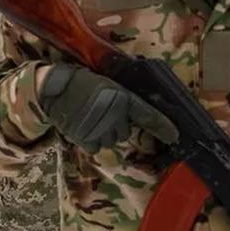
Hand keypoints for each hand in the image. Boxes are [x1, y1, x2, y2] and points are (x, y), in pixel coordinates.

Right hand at [38, 63, 177, 153]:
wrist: (55, 89)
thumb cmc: (81, 83)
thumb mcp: (108, 86)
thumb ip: (122, 101)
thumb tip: (134, 117)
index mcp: (124, 99)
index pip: (149, 117)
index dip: (163, 128)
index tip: (175, 137)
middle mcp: (116, 116)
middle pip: (125, 132)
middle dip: (117, 125)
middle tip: (102, 113)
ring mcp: (101, 129)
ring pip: (110, 141)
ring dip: (104, 133)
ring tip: (89, 119)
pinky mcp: (87, 139)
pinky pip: (96, 147)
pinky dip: (91, 140)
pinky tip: (83, 128)